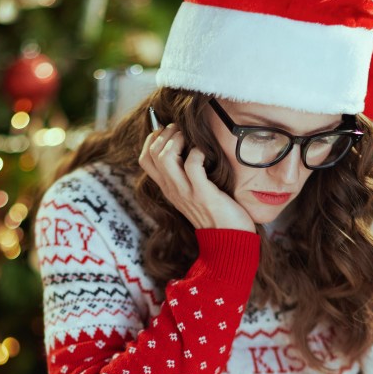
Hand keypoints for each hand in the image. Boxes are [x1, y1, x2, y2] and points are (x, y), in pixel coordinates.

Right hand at [138, 123, 256, 231]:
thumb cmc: (215, 212)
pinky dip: (197, 153)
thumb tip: (184, 147)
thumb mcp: (191, 192)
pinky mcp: (202, 194)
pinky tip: (205, 154)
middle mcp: (172, 189)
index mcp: (167, 187)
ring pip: (165, 157)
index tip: (169, 133)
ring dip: (178, 140)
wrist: (228, 241)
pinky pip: (192, 165)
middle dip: (166, 134)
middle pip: (152, 153)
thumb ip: (184, 175)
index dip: (152, 139)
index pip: (144, 159)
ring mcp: (185, 192)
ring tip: (190, 140)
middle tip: (182, 132)